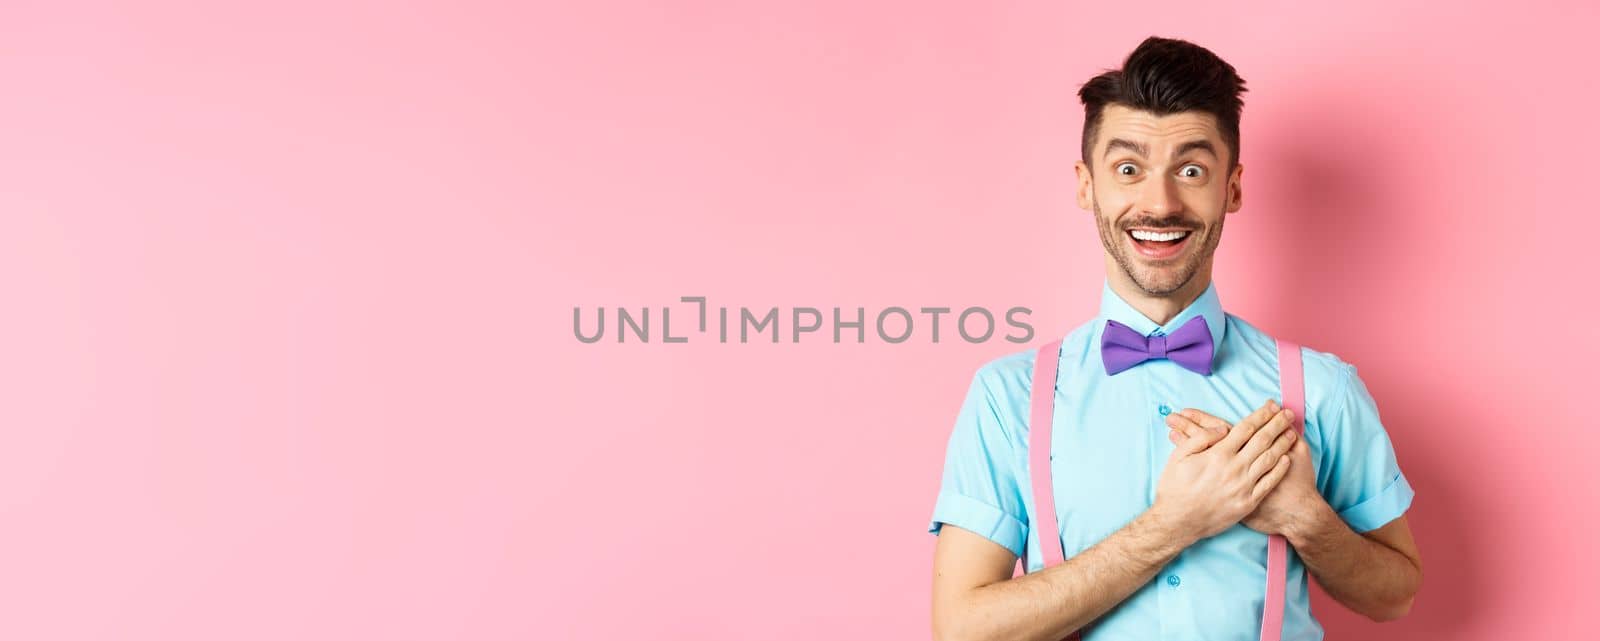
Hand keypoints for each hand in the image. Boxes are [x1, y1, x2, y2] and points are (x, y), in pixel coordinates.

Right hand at [1151, 399, 1298, 540]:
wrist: (1177, 522)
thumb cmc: (1174, 488)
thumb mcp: (1178, 456)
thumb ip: (1200, 438)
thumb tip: (1221, 427)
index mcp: (1217, 454)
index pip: (1245, 428)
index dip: (1260, 415)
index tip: (1271, 406)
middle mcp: (1234, 468)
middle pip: (1262, 440)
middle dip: (1277, 424)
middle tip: (1288, 414)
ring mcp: (1243, 486)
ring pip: (1269, 460)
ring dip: (1283, 444)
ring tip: (1292, 433)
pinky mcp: (1248, 503)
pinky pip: (1269, 483)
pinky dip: (1279, 470)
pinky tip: (1286, 460)